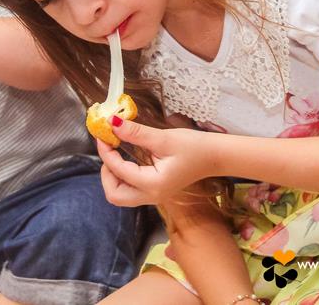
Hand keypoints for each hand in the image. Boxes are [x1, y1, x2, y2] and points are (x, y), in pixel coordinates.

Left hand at [97, 120, 213, 205]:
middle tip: (108, 149)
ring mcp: (154, 196)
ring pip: (121, 195)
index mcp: (153, 185)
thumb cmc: (194, 147)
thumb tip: (112, 123)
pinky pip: (131, 190)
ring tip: (116, 153)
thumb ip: (136, 133)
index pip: (118, 171)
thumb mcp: (163, 138)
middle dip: (106, 173)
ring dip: (113, 176)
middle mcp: (151, 196)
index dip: (106, 152)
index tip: (102, 133)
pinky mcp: (156, 191)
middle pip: (114, 195)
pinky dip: (123, 176)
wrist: (215, 157)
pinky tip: (127, 158)